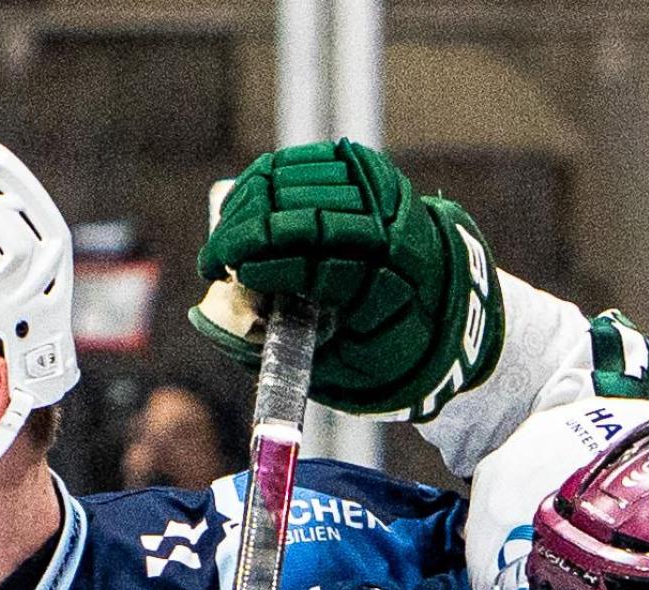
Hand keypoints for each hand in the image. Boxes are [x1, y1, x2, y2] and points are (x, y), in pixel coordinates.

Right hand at [191, 139, 503, 416]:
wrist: (442, 300)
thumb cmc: (379, 344)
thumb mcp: (341, 367)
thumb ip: (277, 348)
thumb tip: (206, 316)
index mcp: (388, 284)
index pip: (317, 262)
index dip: (265, 265)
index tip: (228, 277)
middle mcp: (388, 228)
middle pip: (302, 215)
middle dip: (245, 235)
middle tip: (212, 260)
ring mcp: (379, 192)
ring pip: (297, 181)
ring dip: (247, 208)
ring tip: (225, 240)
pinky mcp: (366, 169)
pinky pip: (302, 162)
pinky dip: (262, 182)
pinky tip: (241, 207)